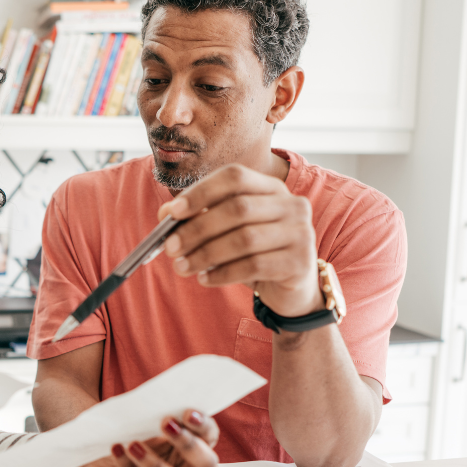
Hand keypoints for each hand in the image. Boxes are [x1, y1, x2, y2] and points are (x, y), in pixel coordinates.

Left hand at [81, 410, 232, 466]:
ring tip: (133, 445)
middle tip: (166, 423)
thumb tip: (171, 412)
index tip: (187, 412)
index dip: (203, 426)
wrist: (96, 462)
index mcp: (194, 450)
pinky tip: (118, 452)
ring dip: (157, 466)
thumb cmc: (126, 440)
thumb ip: (161, 420)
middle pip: (206, 465)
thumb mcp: (142, 426)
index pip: (209, 436)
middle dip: (189, 445)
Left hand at [158, 164, 321, 317]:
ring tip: (181, 267)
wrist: (291, 289)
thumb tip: (165, 214)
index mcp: (271, 187)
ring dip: (205, 254)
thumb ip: (199, 218)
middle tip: (170, 248)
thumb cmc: (254, 254)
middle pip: (238, 208)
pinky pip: (254, 265)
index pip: (235, 177)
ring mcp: (301, 232)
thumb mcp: (226, 233)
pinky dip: (223, 273)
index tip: (172, 212)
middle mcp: (292, 204)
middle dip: (197, 229)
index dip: (201, 192)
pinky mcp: (300, 262)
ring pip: (245, 239)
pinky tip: (204, 279)